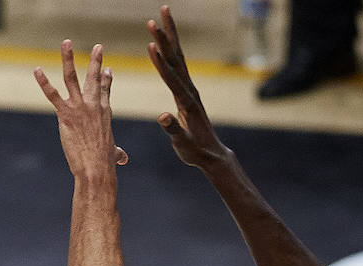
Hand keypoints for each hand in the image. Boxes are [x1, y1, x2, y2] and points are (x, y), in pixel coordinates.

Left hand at [35, 40, 128, 181]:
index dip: (106, 79)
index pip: (105, 91)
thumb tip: (123, 158)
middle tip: (98, 47)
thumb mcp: (113, 154)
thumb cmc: (105, 163)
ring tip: (67, 42)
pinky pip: (52, 94)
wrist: (97, 168)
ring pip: (72, 77)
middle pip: (94, 78)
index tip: (107, 68)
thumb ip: (118, 153)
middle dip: (96, 61)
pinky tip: (37, 70)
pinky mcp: (66, 114)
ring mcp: (79, 108)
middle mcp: (93, 106)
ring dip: (68, 58)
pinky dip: (44, 82)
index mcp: (105, 113)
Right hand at [147, 6, 229, 168]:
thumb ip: (173, 129)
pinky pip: (178, 64)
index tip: (151, 45)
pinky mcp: (187, 90)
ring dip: (170, 35)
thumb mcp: (182, 144)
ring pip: (178, 56)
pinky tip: (165, 40)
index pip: (171, 78)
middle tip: (158, 15)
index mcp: (186, 102)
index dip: (161, 62)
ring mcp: (189, 88)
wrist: (211, 154)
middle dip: (167, 36)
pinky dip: (171, 49)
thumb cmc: (195, 151)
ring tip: (163, 13)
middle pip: (177, 58)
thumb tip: (162, 116)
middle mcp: (189, 90)